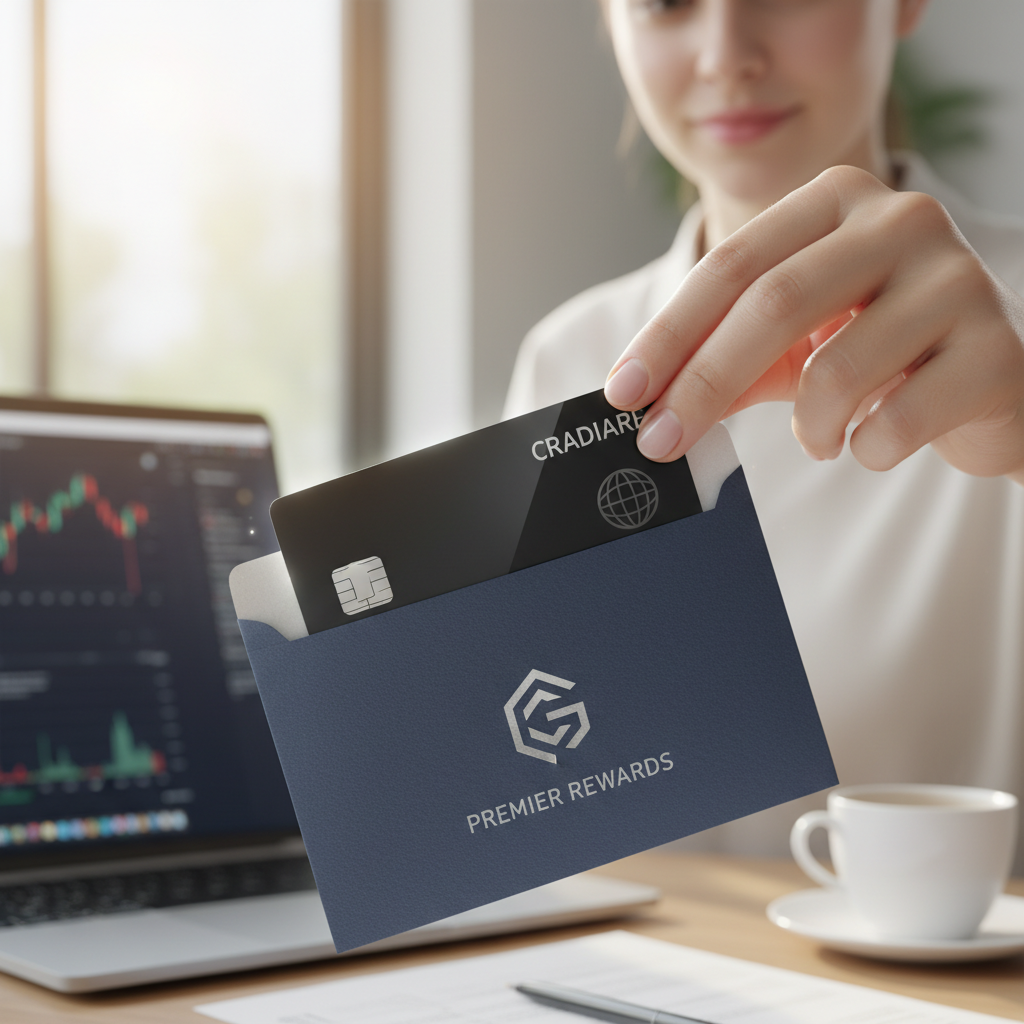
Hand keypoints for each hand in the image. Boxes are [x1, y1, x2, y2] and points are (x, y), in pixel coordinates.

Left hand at [603, 165, 1023, 483]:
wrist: (994, 382)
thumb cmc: (881, 354)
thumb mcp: (796, 344)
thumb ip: (730, 360)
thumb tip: (647, 404)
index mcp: (838, 200)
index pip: (731, 265)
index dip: (668, 335)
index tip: (622, 395)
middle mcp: (902, 218)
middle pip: (772, 303)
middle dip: (703, 385)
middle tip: (661, 443)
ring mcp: (957, 277)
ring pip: (835, 373)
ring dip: (807, 428)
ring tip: (820, 436)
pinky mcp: (996, 348)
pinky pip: (895, 422)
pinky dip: (865, 449)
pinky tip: (874, 438)